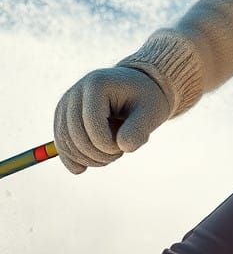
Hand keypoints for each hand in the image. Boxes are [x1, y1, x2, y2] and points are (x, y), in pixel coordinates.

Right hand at [53, 66, 171, 174]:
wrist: (138, 90)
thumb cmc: (146, 100)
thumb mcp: (151, 113)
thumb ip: (139, 130)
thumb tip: (123, 147)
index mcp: (97, 84)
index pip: (92, 123)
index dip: (107, 144)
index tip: (126, 147)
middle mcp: (75, 92)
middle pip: (75, 134)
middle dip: (98, 153)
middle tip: (120, 152)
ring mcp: (65, 105)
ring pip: (65, 142)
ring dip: (88, 158)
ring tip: (111, 153)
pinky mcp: (62, 117)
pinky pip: (60, 143)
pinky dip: (72, 158)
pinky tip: (82, 168)